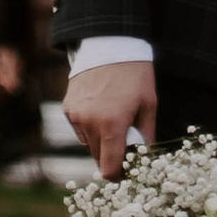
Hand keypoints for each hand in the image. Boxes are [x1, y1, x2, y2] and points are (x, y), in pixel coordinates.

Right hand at [63, 58, 156, 180]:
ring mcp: (76, 115)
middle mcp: (89, 123)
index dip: (118, 175)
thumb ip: (146, 136)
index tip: (126, 171)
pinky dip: (89, 126)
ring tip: (112, 119)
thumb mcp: (149, 103)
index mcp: (111, 125)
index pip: (109, 169)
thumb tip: (145, 159)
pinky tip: (100, 108)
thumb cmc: (134, 73)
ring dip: (99, 140)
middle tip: (124, 142)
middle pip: (98, 157)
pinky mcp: (68, 106)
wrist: (110, 42)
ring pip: (88, 143)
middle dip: (110, 155)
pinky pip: (79, 128)